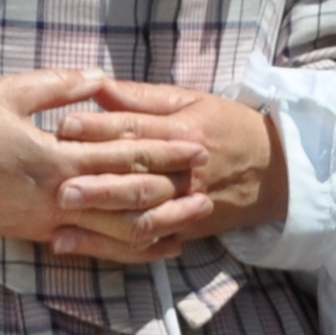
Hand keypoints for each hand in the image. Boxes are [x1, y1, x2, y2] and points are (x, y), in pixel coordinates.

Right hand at [0, 69, 201, 244]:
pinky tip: (151, 246)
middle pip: (131, 195)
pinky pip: (93, 246)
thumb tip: (100, 78)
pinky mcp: (38, 237)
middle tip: (209, 183)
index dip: (165, 150)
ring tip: (192, 220)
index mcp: (55, 157)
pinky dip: (127, 248)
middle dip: (174, 189)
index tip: (197, 145)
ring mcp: (49, 222)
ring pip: (116, 231)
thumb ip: (60, 86)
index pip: (124, 153)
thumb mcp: (9, 94)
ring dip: (158, 225)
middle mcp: (58, 196)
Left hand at [31, 78, 288, 264]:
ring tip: (64, 222)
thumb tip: (98, 87)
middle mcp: (187, 170)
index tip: (63, 128)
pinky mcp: (188, 228)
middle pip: (138, 177)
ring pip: (143, 215)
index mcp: (185, 132)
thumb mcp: (191, 101)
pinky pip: (150, 240)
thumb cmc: (227, 126)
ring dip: (103, 222)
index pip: (138, 130)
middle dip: (98, 184)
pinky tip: (83, 245)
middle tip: (59, 187)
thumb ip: (142, 97)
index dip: (100, 128)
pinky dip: (116, 247)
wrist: (277, 169)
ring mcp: (188, 203)